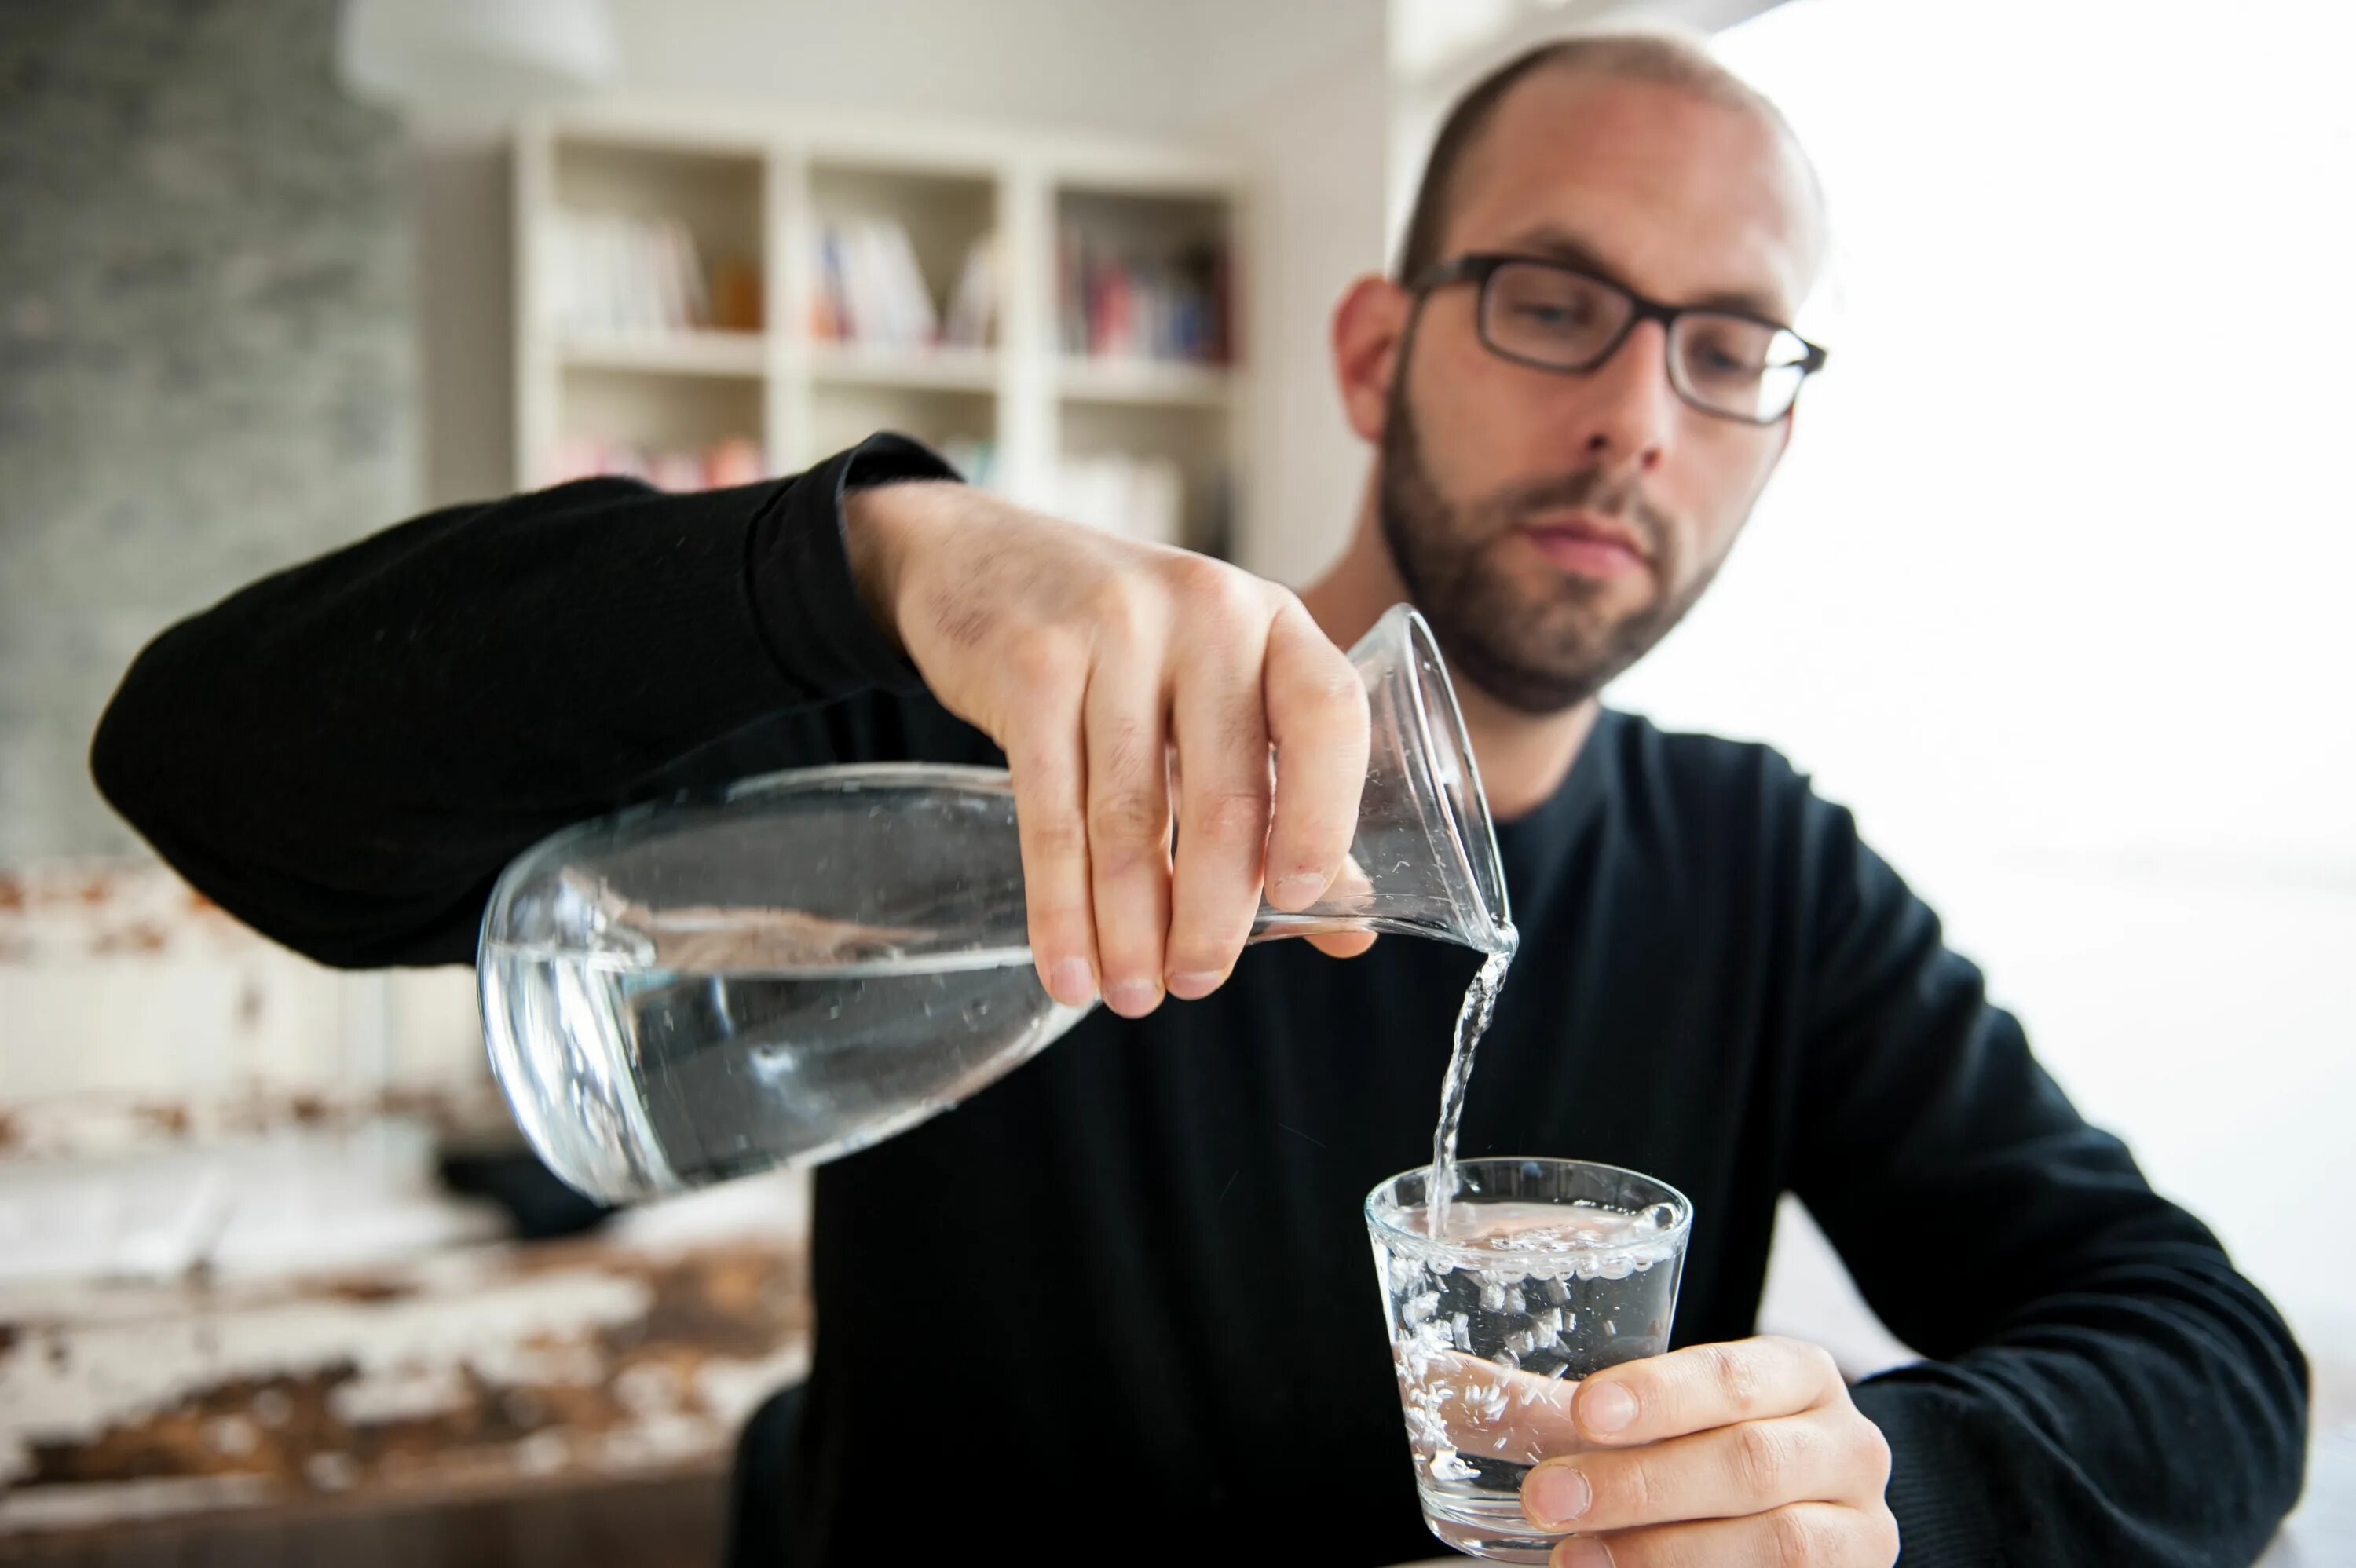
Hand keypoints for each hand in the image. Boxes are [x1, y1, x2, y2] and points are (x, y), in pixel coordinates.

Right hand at [846, 481, 1374, 1017]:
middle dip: (1211, 910)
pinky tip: (1065, 965)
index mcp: (1271, 620)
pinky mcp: (1028, 663)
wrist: (980, 554)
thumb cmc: (1126, 645)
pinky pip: (1048, 809)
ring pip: (1130, 814)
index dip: (1324, 813)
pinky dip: (1058, 904)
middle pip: (1225, 789)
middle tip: (1197, 983)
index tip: (1302, 900)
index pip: (1327, 713)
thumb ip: (1285, 797)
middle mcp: (1202, 612)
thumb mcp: (1217, 690)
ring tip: (1131, 994)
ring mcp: (1110, 631)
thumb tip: (1351, 930)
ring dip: (1129, 924)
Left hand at [1504, 1338, 1897, 1566]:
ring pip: (1780, 1546)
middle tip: (1546, 1498)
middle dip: (1640, 1487)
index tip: (1584, 1413)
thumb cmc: (1713, 1443)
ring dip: (1667, 1555)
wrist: (1807, 1512)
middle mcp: (1845, 1447)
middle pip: (1750, 1465)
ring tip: (1575, 1560)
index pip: (1734, 1376)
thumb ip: (1558, 1408)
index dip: (1661, 1395)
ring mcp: (1859, 1530)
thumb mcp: (1652, 1415)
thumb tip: (1439, 1385)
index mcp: (1798, 1376)